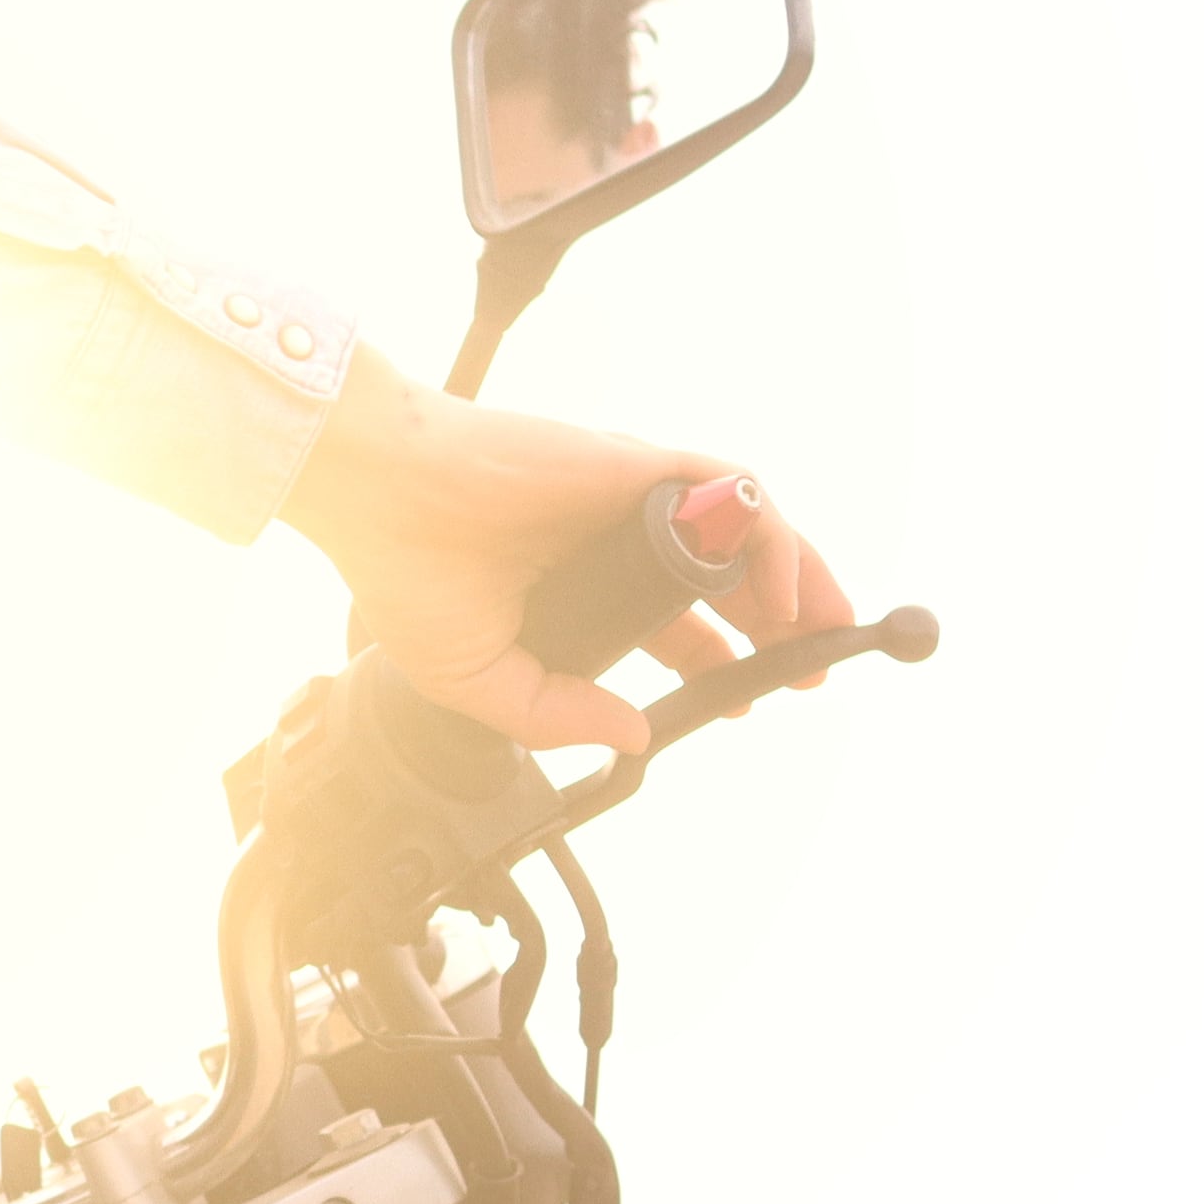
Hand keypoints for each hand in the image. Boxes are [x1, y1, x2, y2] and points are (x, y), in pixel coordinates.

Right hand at [278, 347, 856, 753]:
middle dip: (780, 624)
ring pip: (744, 531)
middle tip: (810, 673)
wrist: (380, 497)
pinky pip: (734, 496)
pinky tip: (783, 595)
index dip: (717, 660)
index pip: (674, 620)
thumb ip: (555, 716)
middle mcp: (617, 535)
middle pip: (726, 574)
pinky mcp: (644, 467)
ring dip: (798, 579)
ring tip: (824, 634)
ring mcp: (635, 499)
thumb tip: (633, 737)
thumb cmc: (407, 572)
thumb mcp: (480, 680)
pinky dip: (772, 538)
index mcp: (582, 580)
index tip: (744, 700)